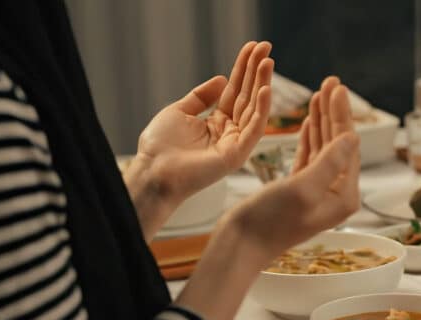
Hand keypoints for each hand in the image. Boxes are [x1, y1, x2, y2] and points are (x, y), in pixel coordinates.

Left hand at [129, 41, 273, 204]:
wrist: (153, 171)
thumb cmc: (161, 147)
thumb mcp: (180, 111)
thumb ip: (202, 97)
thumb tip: (222, 79)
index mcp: (216, 122)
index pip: (235, 91)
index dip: (243, 69)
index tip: (253, 48)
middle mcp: (230, 132)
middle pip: (247, 96)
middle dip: (257, 71)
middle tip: (266, 47)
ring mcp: (236, 143)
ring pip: (254, 109)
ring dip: (262, 84)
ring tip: (267, 61)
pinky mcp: (237, 154)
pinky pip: (254, 129)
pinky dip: (262, 110)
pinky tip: (265, 90)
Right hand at [228, 76, 360, 262]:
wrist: (241, 245)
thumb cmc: (270, 221)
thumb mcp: (303, 188)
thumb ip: (330, 162)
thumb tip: (354, 138)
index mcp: (344, 196)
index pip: (347, 147)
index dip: (341, 115)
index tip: (336, 88)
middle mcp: (336, 195)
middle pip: (339, 144)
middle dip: (334, 112)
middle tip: (331, 82)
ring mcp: (319, 193)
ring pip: (324, 148)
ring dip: (322, 120)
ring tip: (321, 92)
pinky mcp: (300, 191)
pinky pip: (311, 158)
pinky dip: (311, 137)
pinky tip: (311, 120)